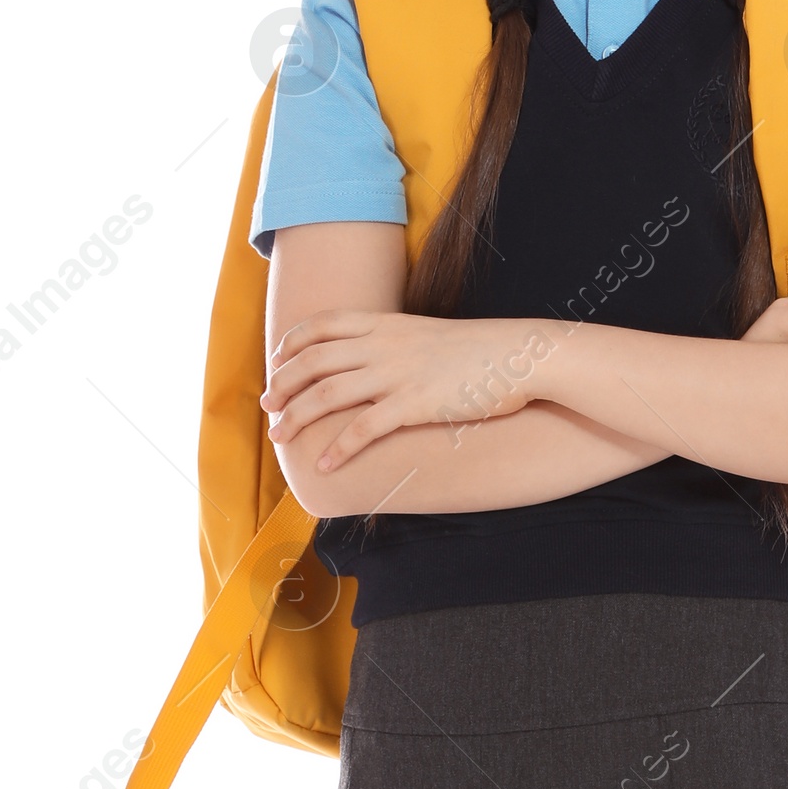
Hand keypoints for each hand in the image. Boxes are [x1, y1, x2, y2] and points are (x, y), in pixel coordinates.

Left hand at [262, 310, 564, 472]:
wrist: (519, 355)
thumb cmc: (480, 350)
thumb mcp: (429, 336)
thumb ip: (397, 343)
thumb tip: (377, 362)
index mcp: (386, 323)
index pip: (322, 325)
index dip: (292, 344)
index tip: (276, 363)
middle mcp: (383, 345)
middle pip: (314, 360)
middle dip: (283, 384)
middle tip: (268, 407)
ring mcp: (397, 373)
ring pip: (328, 393)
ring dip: (297, 416)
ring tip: (280, 437)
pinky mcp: (414, 404)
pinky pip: (364, 428)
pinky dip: (338, 448)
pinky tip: (324, 465)